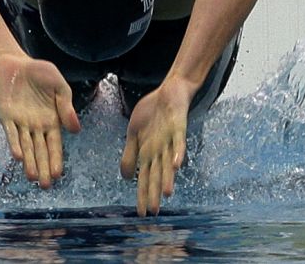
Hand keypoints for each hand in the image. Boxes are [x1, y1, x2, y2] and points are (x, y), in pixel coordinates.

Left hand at [0, 53, 80, 188]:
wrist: (15, 62)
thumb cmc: (40, 73)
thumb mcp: (59, 86)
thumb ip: (66, 106)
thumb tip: (75, 129)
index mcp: (51, 120)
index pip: (54, 145)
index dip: (56, 159)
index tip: (58, 175)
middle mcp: (35, 126)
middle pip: (40, 151)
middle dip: (43, 168)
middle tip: (45, 185)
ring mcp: (20, 122)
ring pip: (25, 146)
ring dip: (29, 162)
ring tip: (32, 177)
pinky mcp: (5, 116)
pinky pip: (11, 132)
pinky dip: (14, 144)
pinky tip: (18, 156)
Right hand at [120, 78, 193, 215]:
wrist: (169, 91)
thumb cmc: (152, 113)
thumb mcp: (134, 132)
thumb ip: (130, 154)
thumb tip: (125, 177)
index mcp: (148, 152)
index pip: (145, 177)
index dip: (143, 194)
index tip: (141, 213)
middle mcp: (160, 150)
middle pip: (157, 174)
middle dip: (155, 192)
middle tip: (154, 211)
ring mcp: (170, 139)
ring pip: (169, 162)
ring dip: (168, 177)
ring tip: (167, 194)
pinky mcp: (179, 126)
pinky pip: (179, 141)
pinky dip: (179, 153)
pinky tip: (178, 165)